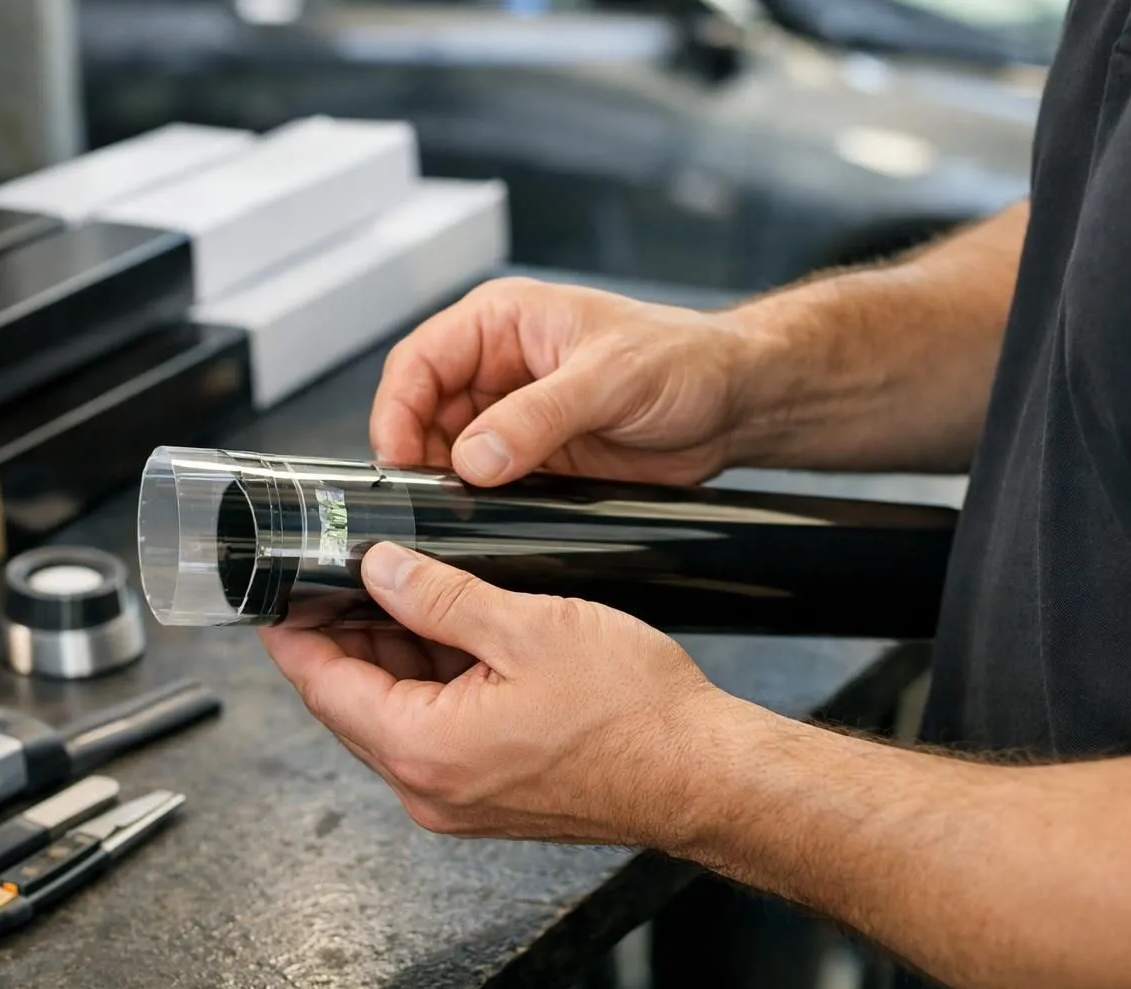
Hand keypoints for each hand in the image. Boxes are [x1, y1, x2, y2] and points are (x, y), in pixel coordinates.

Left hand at [259, 542, 730, 845]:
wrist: (701, 774)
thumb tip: (380, 569)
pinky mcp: (488, 797)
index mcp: (425, 749)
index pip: (324, 687)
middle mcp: (431, 788)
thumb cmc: (635, 715)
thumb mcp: (527, 628)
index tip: (277, 596)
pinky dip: (427, 687)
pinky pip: (431, 736)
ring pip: (392, 719)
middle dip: (342, 638)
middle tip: (344, 576)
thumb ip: (439, 595)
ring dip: (389, 660)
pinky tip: (448, 639)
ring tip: (404, 595)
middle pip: (351, 705)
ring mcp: (458, 799)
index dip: (293, 634)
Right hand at [370, 277, 761, 485]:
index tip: (397, 461)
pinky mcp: (531, 458)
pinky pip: (482, 485)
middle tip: (421, 505)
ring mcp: (511, 416)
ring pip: (446, 455)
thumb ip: (537, 417)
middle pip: (421, 414)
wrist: (734, 403)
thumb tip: (472, 458)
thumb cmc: (682, 360)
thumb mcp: (609, 379)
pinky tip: (479, 525)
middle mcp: (496, 368)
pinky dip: (474, 506)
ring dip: (443, 487)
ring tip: (450, 519)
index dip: (396, 412)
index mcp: (500, 322)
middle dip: (415, 458)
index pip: (419, 363)